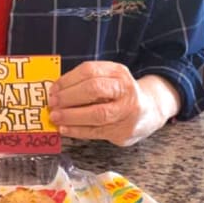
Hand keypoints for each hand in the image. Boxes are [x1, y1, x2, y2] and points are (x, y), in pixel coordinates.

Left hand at [48, 61, 179, 145]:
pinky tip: (65, 129)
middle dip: (68, 97)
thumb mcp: (109, 78)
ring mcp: (126, 112)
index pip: (89, 71)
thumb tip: (56, 90)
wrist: (151, 110)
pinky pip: (96, 132)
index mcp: (118, 72)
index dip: (67, 80)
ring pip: (96, 113)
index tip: (53, 88)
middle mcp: (125, 90)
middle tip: (52, 103)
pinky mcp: (124, 131)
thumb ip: (85, 81)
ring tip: (56, 117)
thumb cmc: (120, 92)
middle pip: (93, 90)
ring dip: (71, 116)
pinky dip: (77, 131)